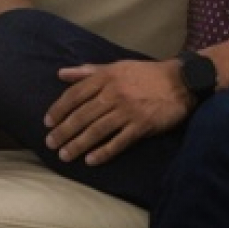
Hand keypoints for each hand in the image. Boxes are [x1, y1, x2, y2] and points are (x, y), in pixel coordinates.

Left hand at [44, 60, 190, 165]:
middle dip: (63, 131)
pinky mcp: (142, 125)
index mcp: (106, 77)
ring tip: (64, 156)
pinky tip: (91, 161)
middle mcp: (114, 93)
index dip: (59, 109)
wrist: (181, 81)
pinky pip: (118, 142)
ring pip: (97, 130)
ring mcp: (128, 110)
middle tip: (50, 143)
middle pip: (82, 115)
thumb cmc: (145, 74)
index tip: (47, 122)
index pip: (75, 94)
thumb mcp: (116, 66)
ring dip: (78, 144)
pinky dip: (104, 152)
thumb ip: (88, 71)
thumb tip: (61, 73)